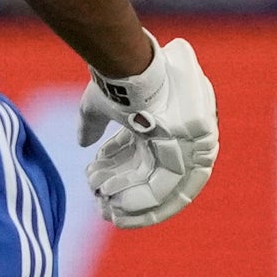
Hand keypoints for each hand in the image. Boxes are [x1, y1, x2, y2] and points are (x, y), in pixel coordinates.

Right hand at [77, 35, 217, 227]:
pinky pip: (170, 186)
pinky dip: (143, 199)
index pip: (140, 160)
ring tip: (105, 207)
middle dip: (123, 195)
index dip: (116, 177)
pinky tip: (116, 204)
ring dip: (129, 200)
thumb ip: (91, 127)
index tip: (96, 191)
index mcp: (158, 125)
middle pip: (151, 176)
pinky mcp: (194, 152)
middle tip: (101, 206)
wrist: (132, 69)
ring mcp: (188, 145)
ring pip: (160, 185)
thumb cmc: (116, 83)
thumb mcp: (97, 108)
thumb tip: (82, 142)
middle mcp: (176, 137)